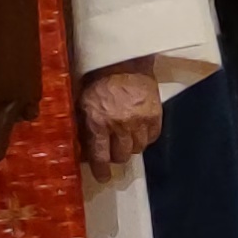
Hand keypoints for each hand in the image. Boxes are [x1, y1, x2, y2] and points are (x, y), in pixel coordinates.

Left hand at [73, 58, 163, 172]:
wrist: (124, 60)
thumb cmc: (98, 78)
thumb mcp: (82, 101)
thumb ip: (83, 123)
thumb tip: (81, 144)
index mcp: (98, 122)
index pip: (100, 155)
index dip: (101, 169)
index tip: (103, 177)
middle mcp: (120, 126)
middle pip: (122, 155)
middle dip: (116, 157)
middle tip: (113, 154)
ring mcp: (140, 121)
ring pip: (138, 148)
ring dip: (131, 147)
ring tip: (126, 141)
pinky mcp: (155, 115)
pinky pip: (152, 137)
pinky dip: (146, 138)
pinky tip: (139, 133)